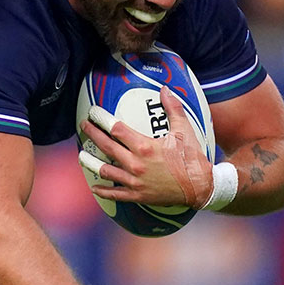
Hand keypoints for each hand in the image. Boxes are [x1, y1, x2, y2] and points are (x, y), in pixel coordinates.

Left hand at [79, 86, 211, 206]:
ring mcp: (135, 182)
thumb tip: (165, 89)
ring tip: (81, 156)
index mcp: (145, 146)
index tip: (93, 113)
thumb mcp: (185, 131)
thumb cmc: (193, 158)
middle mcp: (136, 164)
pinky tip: (95, 187)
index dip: (102, 119)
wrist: (202, 188)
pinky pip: (115, 194)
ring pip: (105, 170)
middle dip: (92, 135)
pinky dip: (103, 190)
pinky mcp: (138, 196)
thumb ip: (173, 108)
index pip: (116, 129)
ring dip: (91, 162)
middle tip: (83, 127)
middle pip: (106, 147)